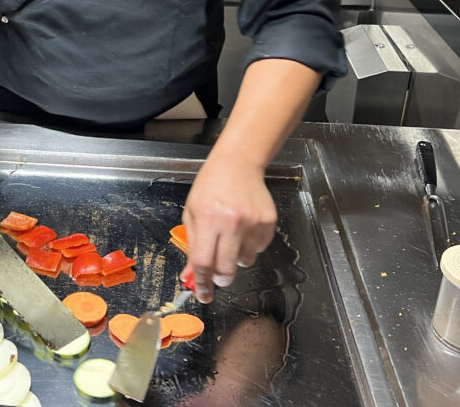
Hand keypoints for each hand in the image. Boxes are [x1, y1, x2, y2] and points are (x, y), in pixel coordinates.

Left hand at [180, 157, 276, 302]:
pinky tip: (243, 229)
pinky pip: (259, 249)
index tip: (202, 295)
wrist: (238, 164)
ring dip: (235, 259)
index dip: (202, 283)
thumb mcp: (192, 213)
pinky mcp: (268, 223)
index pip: (203, 262)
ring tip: (230, 238)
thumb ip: (192, 245)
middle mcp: (231, 222)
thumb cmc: (211, 186)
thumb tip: (192, 275)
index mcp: (208, 219)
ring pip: (245, 262)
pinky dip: (250, 247)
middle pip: (226, 269)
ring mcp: (252, 223)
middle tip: (217, 275)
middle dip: (220, 279)